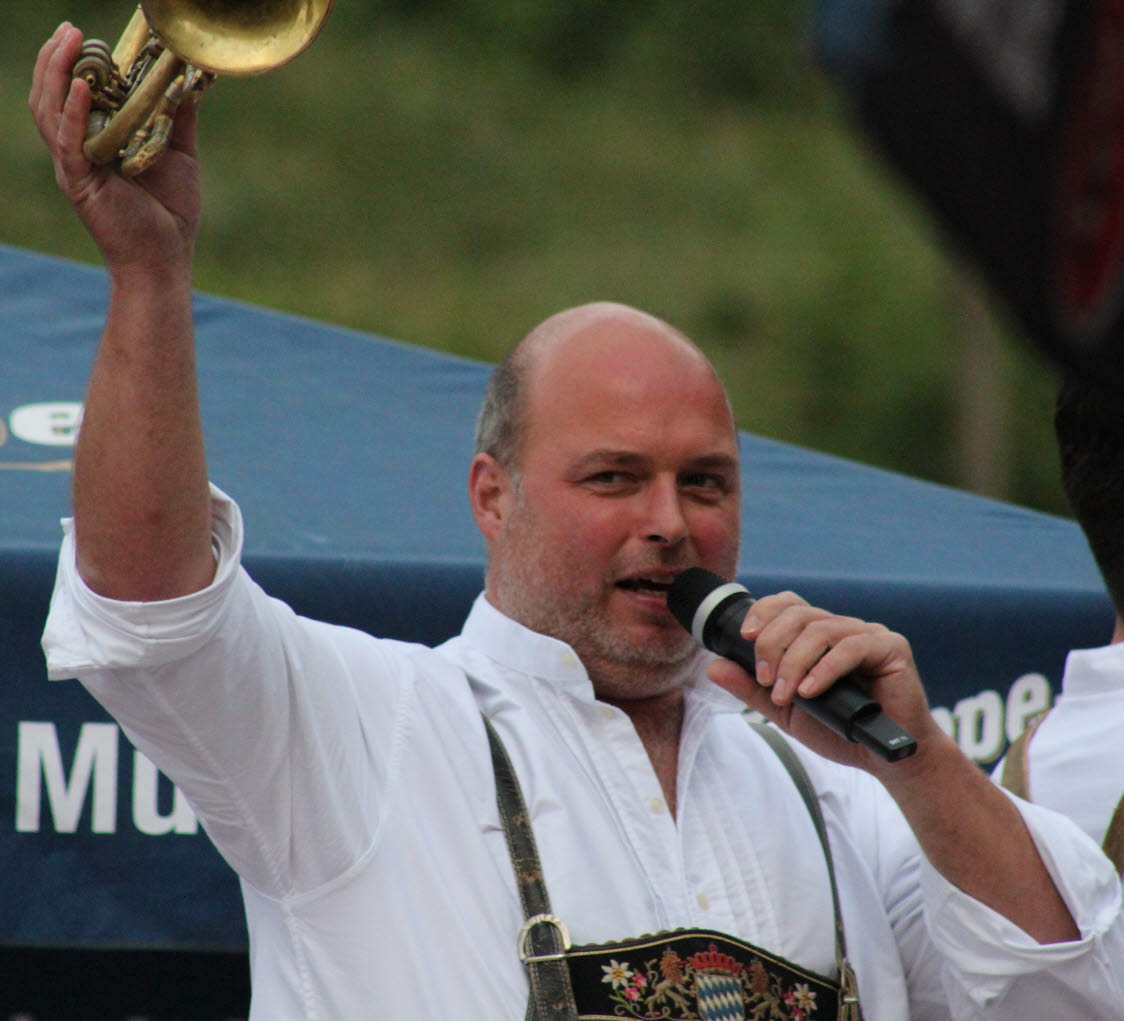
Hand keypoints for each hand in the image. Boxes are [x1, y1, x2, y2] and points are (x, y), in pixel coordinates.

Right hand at [29, 23, 201, 277]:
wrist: (165, 260)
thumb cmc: (170, 215)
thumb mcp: (179, 157)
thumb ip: (177, 121)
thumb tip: (189, 84)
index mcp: (94, 145)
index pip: (72, 96)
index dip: (73, 64)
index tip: (84, 35)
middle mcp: (77, 153)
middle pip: (51, 96)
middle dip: (55, 59)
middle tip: (69, 28)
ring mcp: (75, 168)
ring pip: (50, 112)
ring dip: (56, 74)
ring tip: (67, 42)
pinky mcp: (82, 183)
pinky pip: (69, 142)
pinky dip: (73, 112)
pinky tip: (82, 87)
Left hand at [706, 591, 943, 773]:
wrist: (882, 758)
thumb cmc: (838, 730)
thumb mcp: (785, 711)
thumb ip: (752, 689)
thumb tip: (713, 667)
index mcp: (818, 636)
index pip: (788, 605)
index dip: (764, 612)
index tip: (745, 638)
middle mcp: (842, 628)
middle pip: (799, 614)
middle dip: (773, 644)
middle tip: (766, 679)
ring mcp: (868, 634)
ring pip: (820, 630)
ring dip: (794, 662)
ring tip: (786, 693)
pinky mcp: (891, 648)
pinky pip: (852, 647)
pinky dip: (825, 669)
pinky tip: (811, 691)